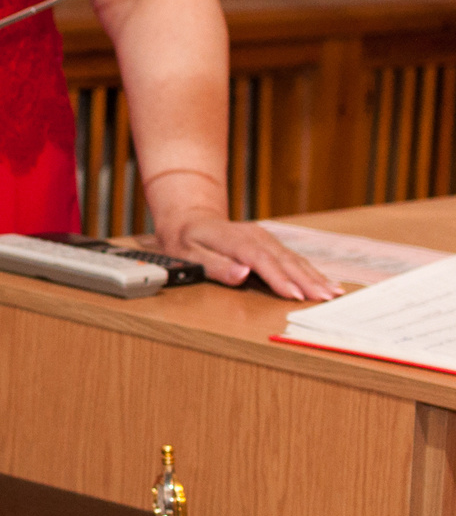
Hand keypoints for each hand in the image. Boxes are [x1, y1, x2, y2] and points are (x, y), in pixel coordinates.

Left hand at [157, 212, 339, 301]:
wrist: (189, 218)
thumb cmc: (184, 240)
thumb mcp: (187, 254)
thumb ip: (214, 265)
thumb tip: (242, 274)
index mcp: (233, 238)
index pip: (260, 259)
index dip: (279, 278)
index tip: (294, 295)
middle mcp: (254, 235)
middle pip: (283, 259)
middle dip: (305, 280)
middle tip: (324, 298)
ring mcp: (264, 237)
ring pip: (293, 258)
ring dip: (313, 276)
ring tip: (332, 292)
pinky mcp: (270, 242)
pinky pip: (292, 258)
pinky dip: (310, 271)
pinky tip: (325, 282)